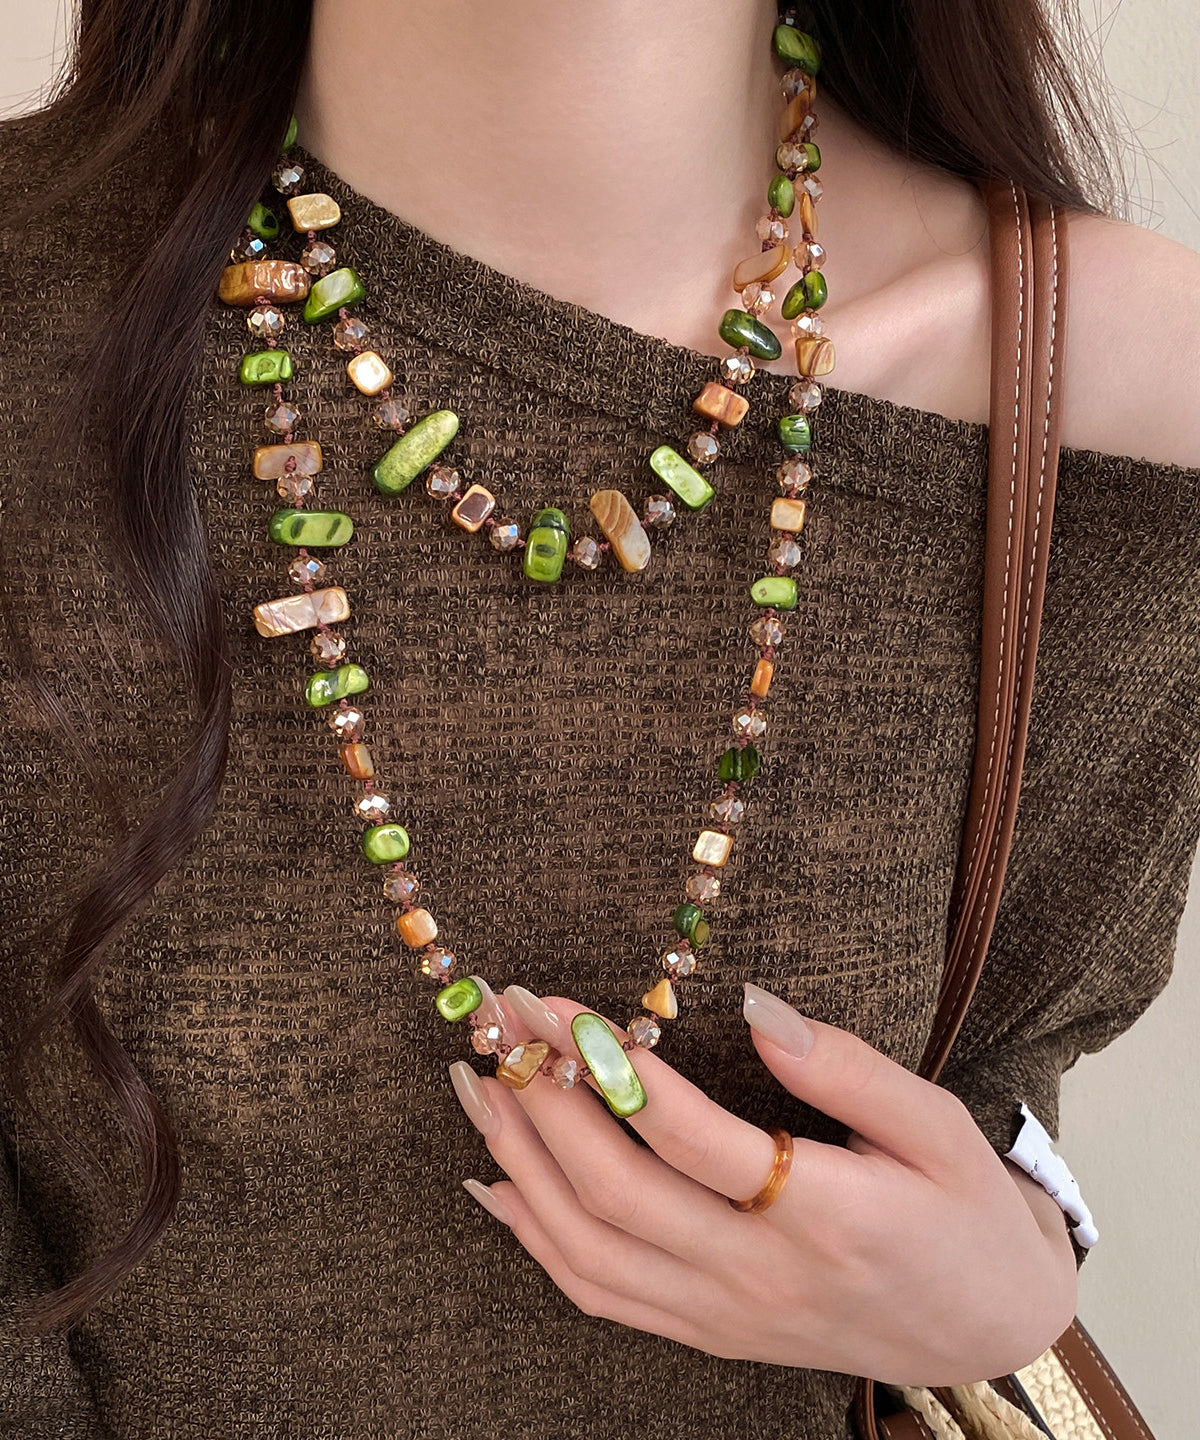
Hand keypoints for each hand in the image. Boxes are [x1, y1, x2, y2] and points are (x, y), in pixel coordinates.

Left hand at [450, 981, 1077, 1385]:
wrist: (987, 1330)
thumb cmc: (964, 1212)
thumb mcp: (937, 1125)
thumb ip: (846, 1067)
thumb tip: (755, 1006)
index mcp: (824, 1214)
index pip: (687, 1138)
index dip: (611, 1066)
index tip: (558, 1003)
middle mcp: (759, 1275)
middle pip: (616, 1192)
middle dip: (543, 1097)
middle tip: (499, 1020)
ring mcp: (724, 1315)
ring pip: (588, 1250)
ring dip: (520, 1162)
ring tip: (479, 1081)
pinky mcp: (707, 1332)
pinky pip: (599, 1295)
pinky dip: (535, 1238)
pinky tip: (496, 1181)